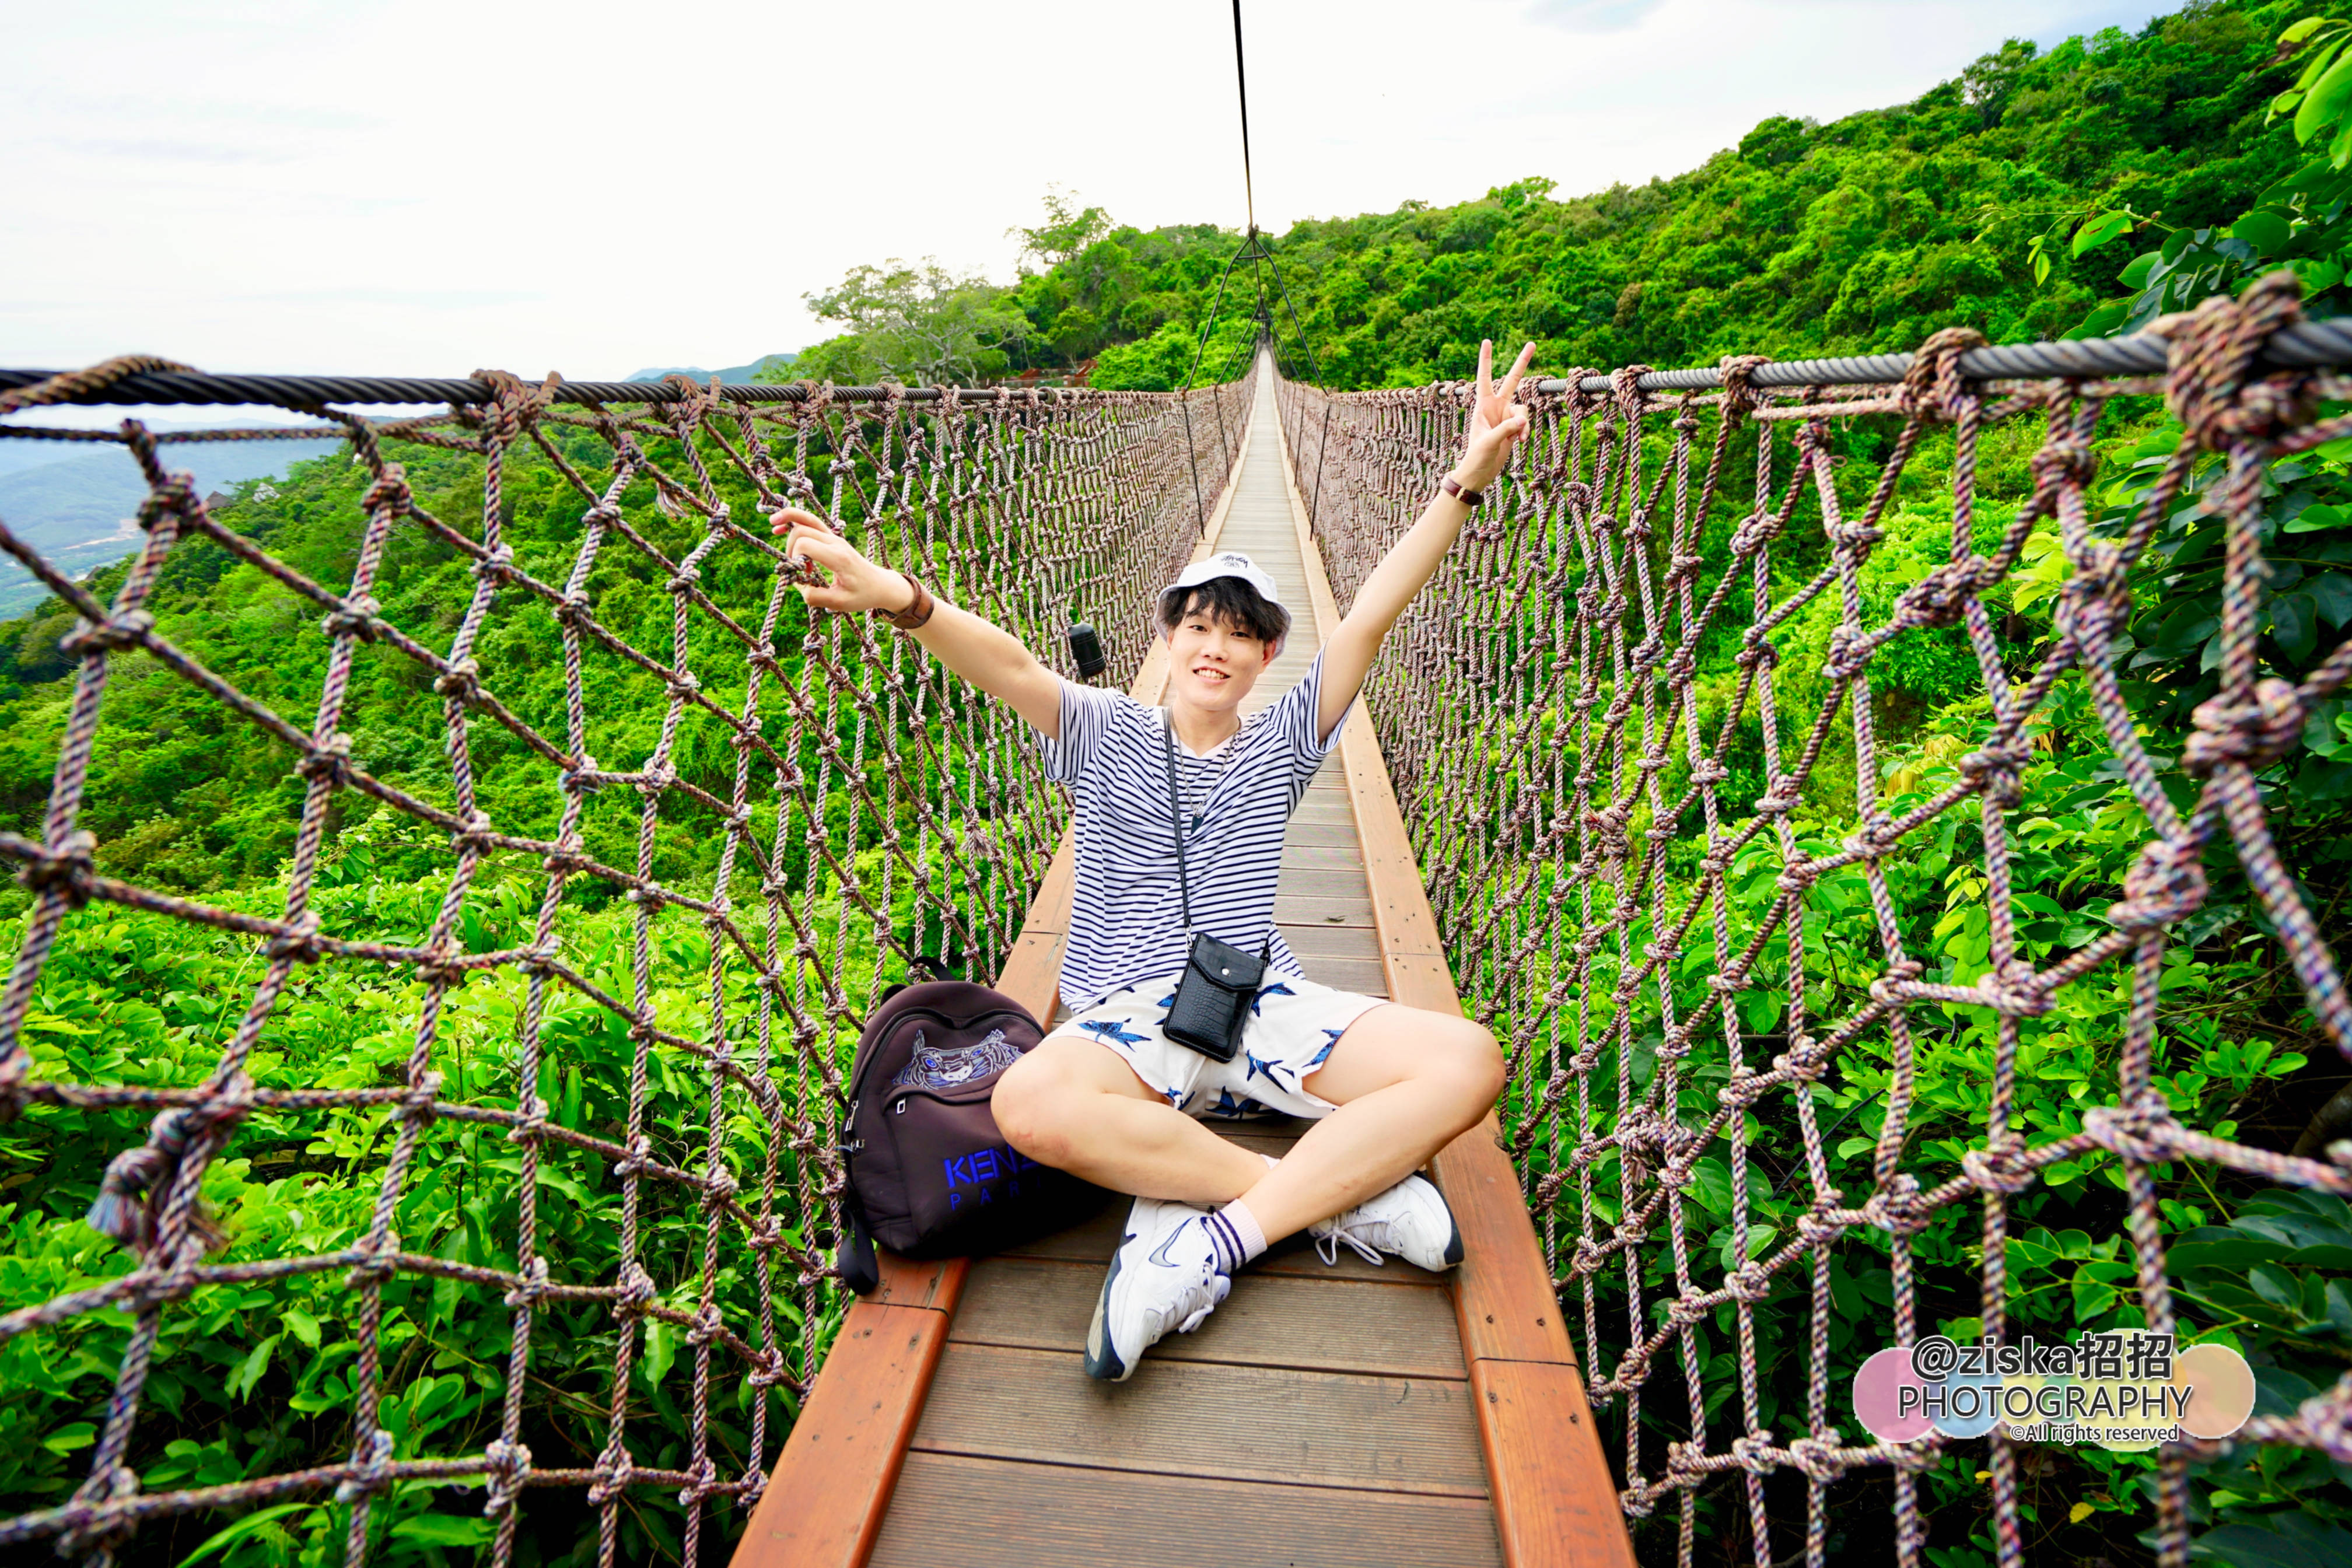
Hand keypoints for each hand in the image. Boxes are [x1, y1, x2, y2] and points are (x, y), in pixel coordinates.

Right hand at [768, 508, 914, 614]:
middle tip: (799, 567)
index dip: (794, 558)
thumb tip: (797, 583)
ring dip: (789, 519)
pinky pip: (812, 522)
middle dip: (790, 547)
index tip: (804, 574)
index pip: (806, 545)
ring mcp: (834, 538)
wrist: (880, 585)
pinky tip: (780, 526)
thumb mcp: (840, 603)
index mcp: (838, 557)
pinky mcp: (832, 538)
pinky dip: (796, 520)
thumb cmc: (863, 594)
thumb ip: (815, 597)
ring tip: (773, 525)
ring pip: (807, 518)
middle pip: (802, 530)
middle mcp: (836, 543)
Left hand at [1451, 339, 1534, 491]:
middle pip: (1512, 380)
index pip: (1484, 377)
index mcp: (1482, 405)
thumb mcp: (1489, 441)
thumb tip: (1523, 420)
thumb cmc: (1477, 456)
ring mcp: (1506, 416)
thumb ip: (1506, 429)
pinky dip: (1525, 432)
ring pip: (1523, 410)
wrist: (1480, 472)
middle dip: (1522, 363)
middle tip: (1533, 343)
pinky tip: (1518, 442)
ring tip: (1518, 439)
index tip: (1487, 341)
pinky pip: (1525, 423)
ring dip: (1524, 424)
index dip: (1486, 359)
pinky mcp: (1513, 427)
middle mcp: (1495, 406)